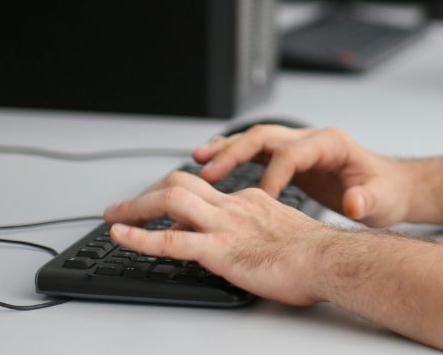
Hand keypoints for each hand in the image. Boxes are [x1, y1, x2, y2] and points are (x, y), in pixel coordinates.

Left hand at [104, 170, 327, 305]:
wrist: (329, 259)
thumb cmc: (316, 255)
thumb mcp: (285, 232)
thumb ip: (262, 232)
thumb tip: (252, 244)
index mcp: (250, 201)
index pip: (204, 189)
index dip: (175, 196)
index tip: (159, 207)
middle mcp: (234, 206)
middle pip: (180, 184)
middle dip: (146, 194)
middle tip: (123, 208)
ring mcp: (225, 226)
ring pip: (170, 202)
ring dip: (135, 208)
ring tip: (112, 217)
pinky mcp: (220, 250)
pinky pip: (171, 240)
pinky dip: (140, 237)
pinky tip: (121, 237)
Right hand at [193, 125, 412, 227]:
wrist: (392, 188)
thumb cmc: (387, 192)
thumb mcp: (382, 200)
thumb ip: (367, 201)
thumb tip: (355, 203)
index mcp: (332, 143)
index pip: (293, 154)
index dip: (274, 175)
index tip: (261, 200)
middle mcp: (312, 140)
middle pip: (266, 137)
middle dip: (236, 151)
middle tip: (208, 171)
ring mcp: (300, 148)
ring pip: (257, 141)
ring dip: (228, 149)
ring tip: (198, 160)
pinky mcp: (293, 161)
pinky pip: (258, 155)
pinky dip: (235, 159)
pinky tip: (212, 169)